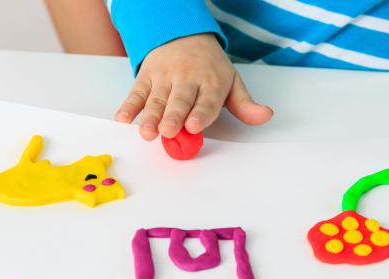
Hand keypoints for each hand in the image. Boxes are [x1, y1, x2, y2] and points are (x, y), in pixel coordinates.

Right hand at [115, 33, 273, 139]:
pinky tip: (122, 118)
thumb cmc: (209, 68)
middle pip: (180, 100)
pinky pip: (136, 92)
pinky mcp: (146, 77)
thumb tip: (265, 116)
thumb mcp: (231, 82)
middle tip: (169, 131)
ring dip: (150, 116)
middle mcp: (187, 79)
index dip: (201, 114)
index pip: (207, 101)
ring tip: (146, 132)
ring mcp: (164, 77)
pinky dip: (128, 105)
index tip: (194, 126)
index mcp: (211, 82)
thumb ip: (244, 104)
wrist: (183, 36)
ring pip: (157, 99)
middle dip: (174, 116)